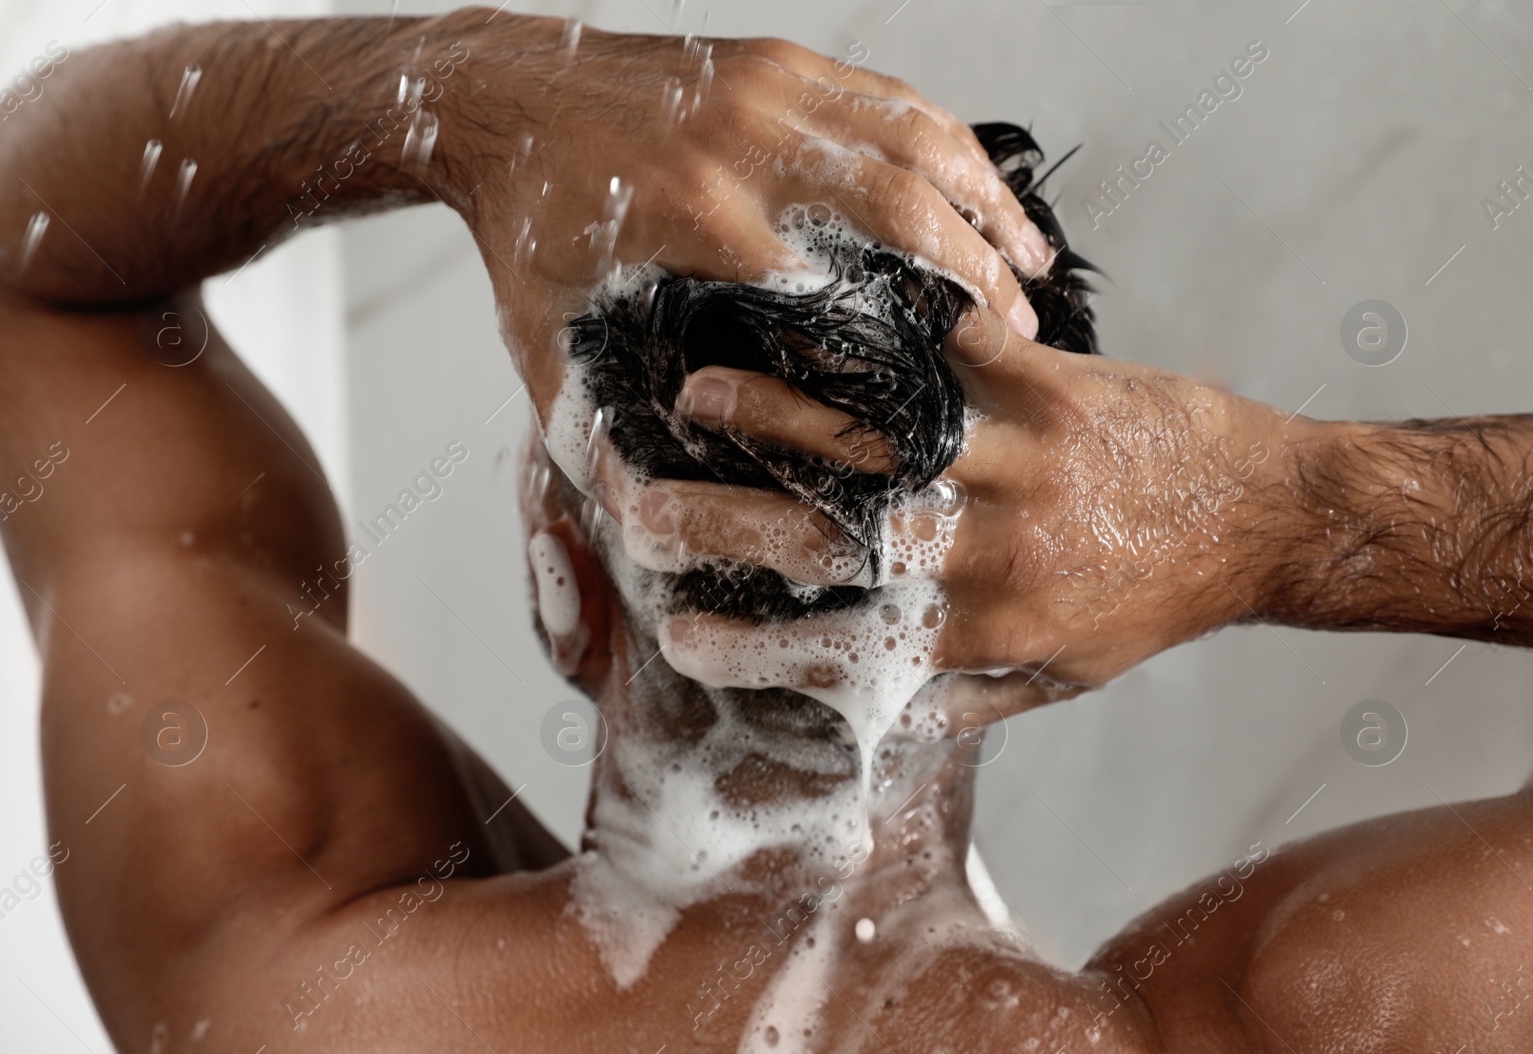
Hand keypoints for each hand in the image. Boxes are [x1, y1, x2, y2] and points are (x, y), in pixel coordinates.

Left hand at [442, 14, 1053, 423]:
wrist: (498, 93)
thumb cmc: (525, 226)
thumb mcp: (543, 338)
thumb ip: (590, 425)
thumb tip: (635, 514)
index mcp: (694, 218)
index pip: (833, 287)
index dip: (904, 343)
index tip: (954, 396)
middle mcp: (745, 144)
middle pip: (902, 210)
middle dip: (976, 274)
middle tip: (1030, 331)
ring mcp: (769, 90)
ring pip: (918, 143)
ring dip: (987, 207)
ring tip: (1035, 267)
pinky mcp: (782, 61)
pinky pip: (896, 101)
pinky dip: (957, 150)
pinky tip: (990, 194)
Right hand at [618, 309, 1299, 706]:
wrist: (1264, 519)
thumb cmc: (1155, 600)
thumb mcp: (1064, 675)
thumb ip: (969, 696)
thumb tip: (878, 711)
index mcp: (987, 626)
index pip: (844, 642)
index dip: (753, 644)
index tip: (677, 632)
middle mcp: (994, 548)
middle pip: (836, 534)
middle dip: (726, 520)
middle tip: (643, 503)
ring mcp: (1023, 463)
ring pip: (876, 439)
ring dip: (779, 413)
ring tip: (700, 390)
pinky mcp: (1058, 391)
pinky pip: (959, 354)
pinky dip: (885, 330)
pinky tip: (818, 310)